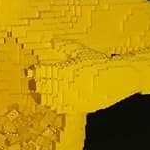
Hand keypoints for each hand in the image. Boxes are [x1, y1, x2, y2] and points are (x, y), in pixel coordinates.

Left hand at [26, 44, 142, 113]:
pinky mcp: (79, 106)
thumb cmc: (100, 62)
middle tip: (34, 83)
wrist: (118, 77)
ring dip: (44, 96)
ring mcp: (71, 97)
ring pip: (50, 100)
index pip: (42, 72)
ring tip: (42, 93)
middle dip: (37, 85)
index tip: (31, 71)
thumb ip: (65, 46)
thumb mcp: (82, 51)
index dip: (35, 72)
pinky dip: (55, 105)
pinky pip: (62, 108)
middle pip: (43, 87)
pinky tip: (54, 103)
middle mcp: (66, 84)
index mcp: (64, 70)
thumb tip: (52, 41)